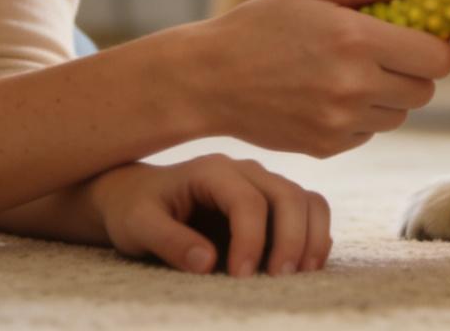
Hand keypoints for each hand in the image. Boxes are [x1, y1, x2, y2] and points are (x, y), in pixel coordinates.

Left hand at [90, 155, 331, 275]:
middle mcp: (244, 171)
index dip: (251, 240)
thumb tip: (207, 261)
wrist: (135, 198)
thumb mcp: (136, 226)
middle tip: (277, 280)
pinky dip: (314, 237)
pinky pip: (308, 212)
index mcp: (212, 171)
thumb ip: (168, 241)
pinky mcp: (271, 203)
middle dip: (291, 240)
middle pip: (288, 195)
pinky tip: (303, 267)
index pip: (247, 200)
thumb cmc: (134, 210)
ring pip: (307, 200)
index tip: (240, 277)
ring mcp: (262, 184)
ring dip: (311, 237)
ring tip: (300, 275)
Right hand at [174, 0, 449, 156]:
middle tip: (383, 52)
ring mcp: (341, 123)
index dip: (436, 45)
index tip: (418, 35)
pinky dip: (360, 116)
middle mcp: (354, 87)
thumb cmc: (259, 26)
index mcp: (356, 40)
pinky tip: (326, 94)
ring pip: (399, 114)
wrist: (208, 80)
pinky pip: (369, 132)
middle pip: (425, 89)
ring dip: (388, 94)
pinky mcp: (328, 148)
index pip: (438, 58)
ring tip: (348, 72)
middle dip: (413, 69)